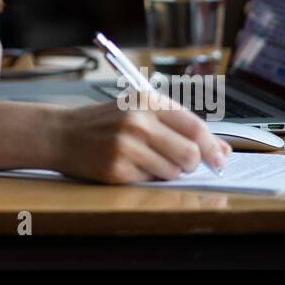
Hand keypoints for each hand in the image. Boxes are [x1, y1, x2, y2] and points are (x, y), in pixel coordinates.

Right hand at [50, 88, 231, 183]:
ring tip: (147, 160)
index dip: (213, 147)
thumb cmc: (104, 122)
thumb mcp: (139, 111)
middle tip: (181, 163)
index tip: (221, 160)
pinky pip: (150, 182)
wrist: (61, 133)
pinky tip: (130, 166)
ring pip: (173, 171)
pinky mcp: (117, 170)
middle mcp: (137, 122)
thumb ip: (180, 126)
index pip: (195, 127)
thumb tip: (223, 150)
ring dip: (168, 172)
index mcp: (146, 102)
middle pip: (190, 153)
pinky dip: (146, 178)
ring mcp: (126, 146)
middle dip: (192, 163)